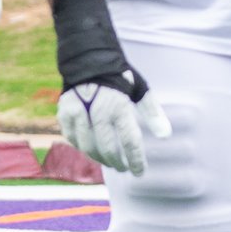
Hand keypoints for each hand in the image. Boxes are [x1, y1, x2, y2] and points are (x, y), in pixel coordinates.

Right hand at [56, 70, 170, 176]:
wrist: (88, 58)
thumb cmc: (119, 76)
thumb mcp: (140, 90)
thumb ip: (153, 113)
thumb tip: (165, 135)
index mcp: (120, 107)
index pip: (130, 142)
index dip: (136, 161)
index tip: (139, 172)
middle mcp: (98, 112)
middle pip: (108, 149)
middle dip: (117, 163)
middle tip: (123, 168)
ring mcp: (79, 113)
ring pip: (89, 147)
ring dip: (100, 159)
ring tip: (108, 162)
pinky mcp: (65, 113)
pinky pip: (73, 139)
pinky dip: (82, 147)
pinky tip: (91, 149)